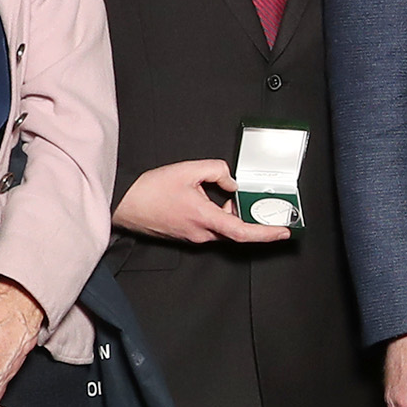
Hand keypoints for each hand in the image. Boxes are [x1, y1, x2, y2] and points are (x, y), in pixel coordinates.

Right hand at [116, 158, 290, 244]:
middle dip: (247, 215)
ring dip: (230, 213)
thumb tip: (231, 183)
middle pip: (236, 230)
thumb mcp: (188, 169)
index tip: (283, 232)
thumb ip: (217, 171)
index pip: (243, 232)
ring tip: (223, 193)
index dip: (266, 233)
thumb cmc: (150, 189)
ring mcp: (193, 237)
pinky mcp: (186, 236)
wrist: (123, 203)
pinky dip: (217, 215)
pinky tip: (208, 199)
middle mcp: (201, 234)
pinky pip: (210, 228)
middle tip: (254, 201)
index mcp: (204, 219)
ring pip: (223, 228)